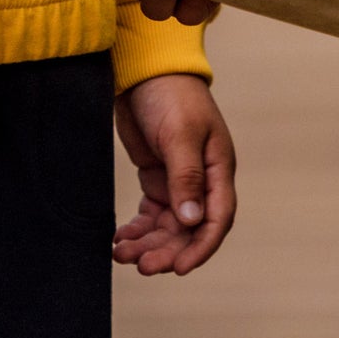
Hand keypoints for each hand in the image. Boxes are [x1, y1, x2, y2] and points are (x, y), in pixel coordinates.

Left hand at [112, 74, 235, 276]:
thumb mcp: (181, 134)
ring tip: (122, 253)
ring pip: (167, 227)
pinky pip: (151, 215)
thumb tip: (192, 221)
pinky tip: (121, 239)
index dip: (200, 248)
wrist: (145, 69)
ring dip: (148, 243)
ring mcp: (178, 181)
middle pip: (188, 230)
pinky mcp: (157, 178)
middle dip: (167, 251)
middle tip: (141, 265)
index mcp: (218, 169)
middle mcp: (201, 180)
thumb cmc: (171, 94)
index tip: (178, 269)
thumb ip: (186, 178)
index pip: (217, 219)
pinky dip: (137, 230)